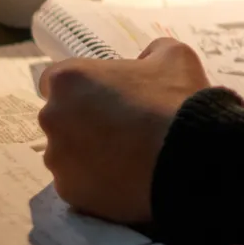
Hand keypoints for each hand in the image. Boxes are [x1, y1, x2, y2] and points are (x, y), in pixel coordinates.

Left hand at [37, 38, 207, 223]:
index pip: (57, 80)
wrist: (190, 158)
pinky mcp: (69, 192)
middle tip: (120, 129)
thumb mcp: (173, 56)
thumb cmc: (177, 100)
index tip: (104, 97)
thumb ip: (150, 52)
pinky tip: (125, 179)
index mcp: (69, 79)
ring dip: (87, 154)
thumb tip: (145, 62)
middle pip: (60, 118)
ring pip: (66, 154)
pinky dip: (96, 182)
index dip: (82, 88)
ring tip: (125, 158)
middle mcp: (52, 117)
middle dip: (82, 122)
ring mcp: (58, 158)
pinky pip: (79, 184)